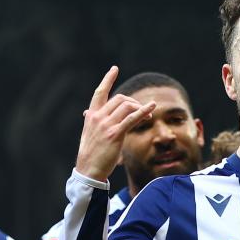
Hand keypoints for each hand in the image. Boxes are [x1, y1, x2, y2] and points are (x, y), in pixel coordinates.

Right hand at [76, 66, 156, 181]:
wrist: (88, 170)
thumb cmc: (90, 154)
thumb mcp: (89, 133)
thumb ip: (91, 121)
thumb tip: (87, 112)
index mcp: (91, 116)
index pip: (99, 93)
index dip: (108, 79)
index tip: (114, 69)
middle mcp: (98, 117)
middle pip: (119, 99)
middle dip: (134, 102)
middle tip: (144, 111)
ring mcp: (106, 125)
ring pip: (127, 106)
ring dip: (141, 108)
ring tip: (149, 116)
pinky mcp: (115, 134)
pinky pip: (132, 118)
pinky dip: (144, 111)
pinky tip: (152, 107)